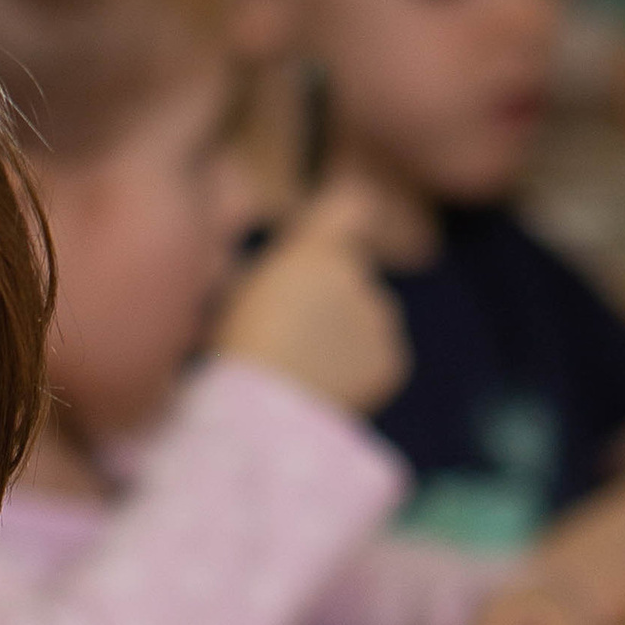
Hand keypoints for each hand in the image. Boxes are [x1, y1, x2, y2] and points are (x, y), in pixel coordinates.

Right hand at [214, 173, 406, 416]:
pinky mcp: (392, 360)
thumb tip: (267, 276)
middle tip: (294, 333)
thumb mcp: (233, 294)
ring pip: (366, 317)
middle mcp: (358, 276)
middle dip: (331, 296)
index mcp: (315, 253)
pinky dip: (358, 371)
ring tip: (304, 369)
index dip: (342, 221)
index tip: (333, 236)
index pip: (349, 207)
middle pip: (351, 275)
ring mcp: (380, 319)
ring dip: (344, 335)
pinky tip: (324, 390)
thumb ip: (265, 273)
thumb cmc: (232, 352)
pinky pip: (377, 357)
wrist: (263, 416)